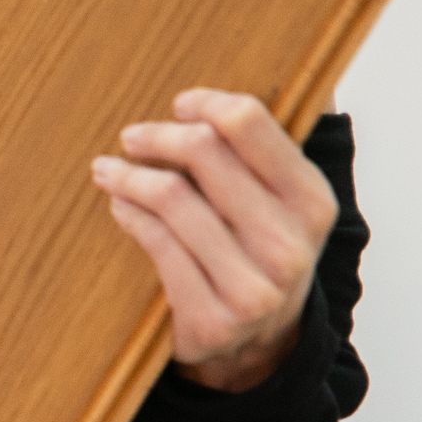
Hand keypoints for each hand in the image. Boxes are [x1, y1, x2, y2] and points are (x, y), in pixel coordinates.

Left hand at [90, 89, 336, 392]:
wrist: (260, 347)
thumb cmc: (261, 252)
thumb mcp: (289, 203)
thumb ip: (280, 143)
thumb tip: (307, 73)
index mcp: (313, 202)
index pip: (249, 124)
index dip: (205, 104)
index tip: (180, 104)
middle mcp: (290, 245)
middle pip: (204, 153)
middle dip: (158, 136)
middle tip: (132, 136)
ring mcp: (252, 287)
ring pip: (171, 198)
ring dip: (129, 175)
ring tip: (108, 170)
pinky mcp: (212, 319)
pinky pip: (155, 243)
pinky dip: (129, 213)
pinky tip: (119, 204)